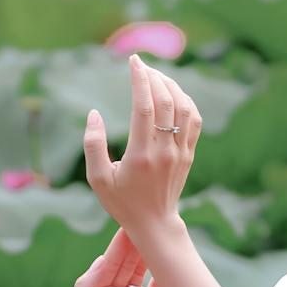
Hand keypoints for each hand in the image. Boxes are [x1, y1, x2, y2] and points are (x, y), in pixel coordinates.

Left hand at [67, 228, 161, 286]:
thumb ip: (85, 286)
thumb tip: (100, 260)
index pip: (108, 263)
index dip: (118, 245)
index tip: (127, 227)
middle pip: (126, 264)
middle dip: (135, 245)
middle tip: (147, 225)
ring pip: (141, 272)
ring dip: (148, 256)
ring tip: (159, 237)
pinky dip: (163, 276)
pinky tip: (170, 261)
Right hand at [83, 54, 200, 243]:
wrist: (155, 224)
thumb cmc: (122, 202)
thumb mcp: (98, 179)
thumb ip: (92, 145)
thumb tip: (94, 114)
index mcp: (141, 156)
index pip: (144, 107)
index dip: (140, 80)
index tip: (133, 61)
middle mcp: (164, 152)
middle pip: (166, 102)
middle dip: (154, 77)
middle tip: (141, 65)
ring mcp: (180, 152)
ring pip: (183, 107)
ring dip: (171, 85)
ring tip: (156, 75)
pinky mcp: (189, 154)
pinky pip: (193, 120)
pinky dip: (185, 100)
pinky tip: (173, 93)